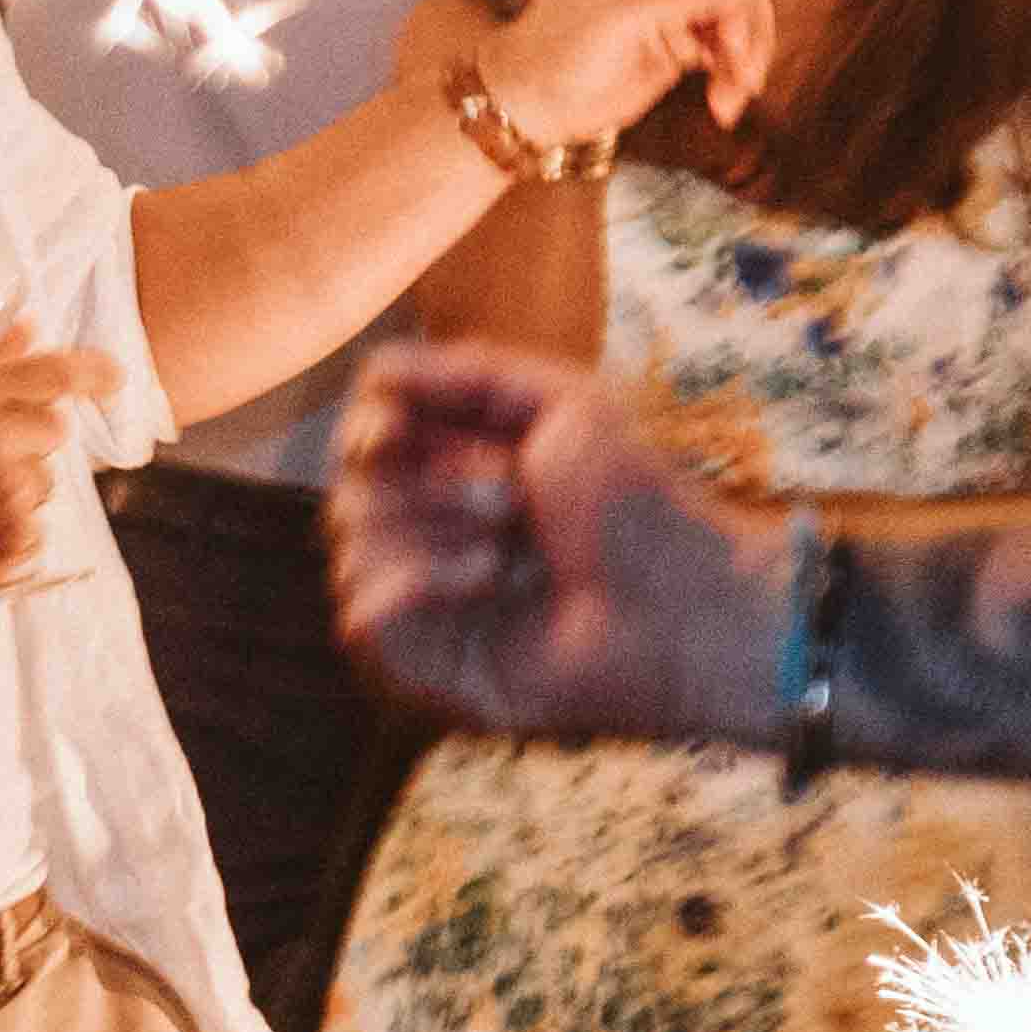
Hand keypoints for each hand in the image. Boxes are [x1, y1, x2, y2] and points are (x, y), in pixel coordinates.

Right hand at [0, 334, 124, 609]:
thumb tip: (33, 323)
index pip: (57, 373)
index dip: (97, 372)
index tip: (115, 378)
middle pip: (53, 430)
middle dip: (24, 441)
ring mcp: (6, 495)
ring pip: (44, 483)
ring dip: (14, 489)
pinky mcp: (10, 542)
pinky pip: (36, 530)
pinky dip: (8, 533)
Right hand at [325, 342, 800, 744]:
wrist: (680, 601)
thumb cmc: (637, 506)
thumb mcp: (565, 402)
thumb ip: (467, 372)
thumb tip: (374, 370)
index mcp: (455, 473)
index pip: (362, 436)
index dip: (371, 427)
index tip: (397, 427)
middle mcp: (429, 534)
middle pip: (349, 486)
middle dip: (431, 482)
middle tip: (514, 498)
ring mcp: (422, 600)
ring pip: (352, 545)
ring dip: (439, 531)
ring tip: (511, 551)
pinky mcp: (422, 661)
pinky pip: (362, 612)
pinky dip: (418, 583)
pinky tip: (483, 581)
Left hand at [483, 0, 782, 150]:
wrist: (535, 103)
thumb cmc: (558, 50)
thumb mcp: (615, 17)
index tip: (733, 34)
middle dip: (749, 27)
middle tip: (745, 69)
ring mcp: (677, 7)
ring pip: (739, 20)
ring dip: (745, 58)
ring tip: (735, 95)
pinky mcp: (684, 43)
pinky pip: (728, 53)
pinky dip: (733, 76)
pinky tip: (724, 105)